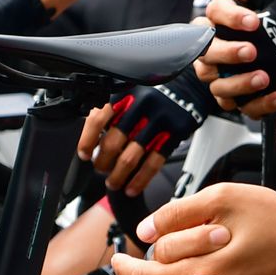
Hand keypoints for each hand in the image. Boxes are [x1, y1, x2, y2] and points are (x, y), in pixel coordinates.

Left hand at [80, 68, 213, 190]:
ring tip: (113, 182)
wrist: (190, 87)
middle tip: (100, 169)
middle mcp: (140, 105)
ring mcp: (158, 120)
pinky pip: (152, 163)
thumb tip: (92, 139)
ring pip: (130, 157)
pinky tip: (132, 187)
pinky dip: (140, 180)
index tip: (85, 154)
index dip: (88, 141)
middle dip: (102, 162)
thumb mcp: (132, 92)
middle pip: (113, 142)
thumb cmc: (156, 93)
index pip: (98, 119)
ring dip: (118, 176)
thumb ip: (113, 110)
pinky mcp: (174, 133)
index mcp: (125, 93)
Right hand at [199, 0, 275, 119]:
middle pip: (205, 54)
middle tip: (252, 50)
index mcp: (223, 20)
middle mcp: (218, 50)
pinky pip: (244, 108)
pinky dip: (261, 104)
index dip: (229, 18)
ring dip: (240, 83)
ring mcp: (228, 77)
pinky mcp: (245, 98)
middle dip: (226, 53)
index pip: (212, 15)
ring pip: (218, 87)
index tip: (254, 20)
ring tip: (265, 77)